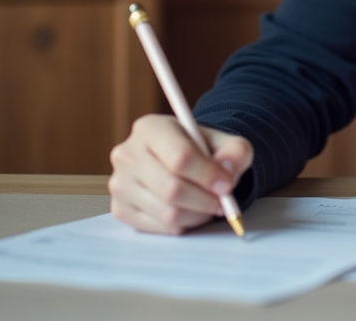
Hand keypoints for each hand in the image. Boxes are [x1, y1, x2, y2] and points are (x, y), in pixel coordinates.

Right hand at [108, 114, 252, 234]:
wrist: (182, 162)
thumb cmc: (203, 150)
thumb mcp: (227, 142)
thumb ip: (235, 152)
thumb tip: (226, 171)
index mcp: (150, 127)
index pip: (180, 157)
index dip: (208, 175)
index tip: (226, 184)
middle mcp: (127, 153)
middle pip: (172, 189)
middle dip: (205, 200)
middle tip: (222, 202)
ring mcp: (120, 183)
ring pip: (167, 213)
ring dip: (197, 215)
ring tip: (209, 205)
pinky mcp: (121, 209)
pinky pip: (159, 228)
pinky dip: (183, 225)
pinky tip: (190, 211)